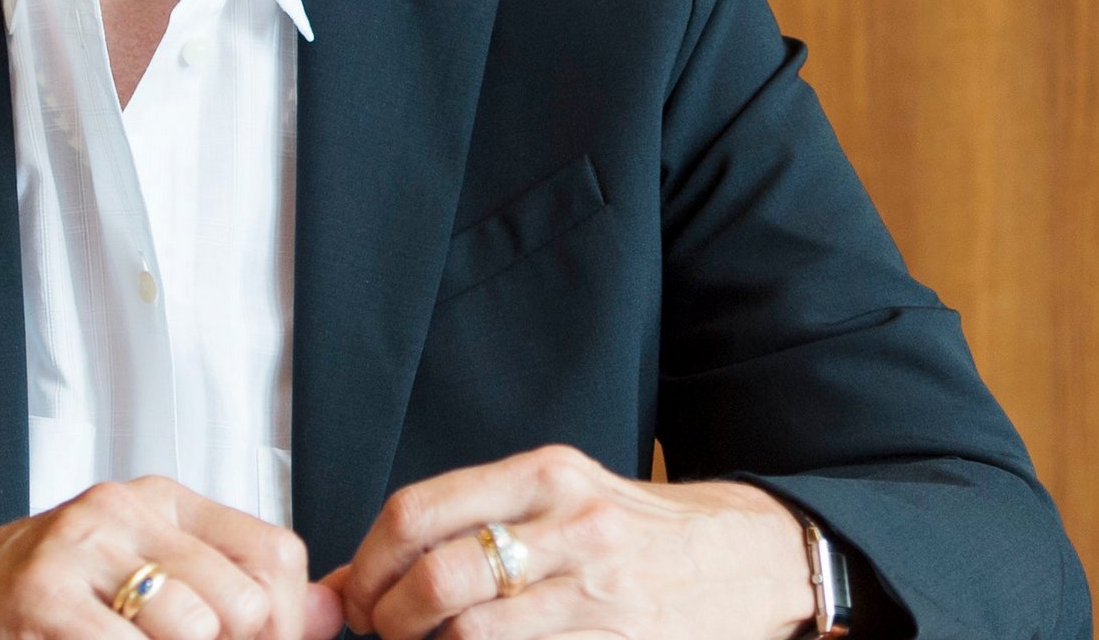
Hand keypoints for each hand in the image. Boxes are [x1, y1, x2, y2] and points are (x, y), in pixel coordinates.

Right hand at [0, 475, 343, 639]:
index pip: (279, 559)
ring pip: (201, 631)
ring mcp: (81, 548)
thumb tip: (327, 615)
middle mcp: (127, 509)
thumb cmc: (22, 605)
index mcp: (160, 502)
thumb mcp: (133, 586)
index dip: (282, 626)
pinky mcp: (41, 596)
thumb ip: (228, 595)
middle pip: (250, 603)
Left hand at [322, 445, 815, 639]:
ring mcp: (598, 591)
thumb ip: (465, 524)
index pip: (419, 512)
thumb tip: (353, 578)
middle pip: (438, 580)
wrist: (745, 558)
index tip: (358, 594)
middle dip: (391, 619)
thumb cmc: (636, 531)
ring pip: (473, 636)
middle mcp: (571, 525)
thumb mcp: (556, 499)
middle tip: (385, 632)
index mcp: (545, 475)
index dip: (369, 564)